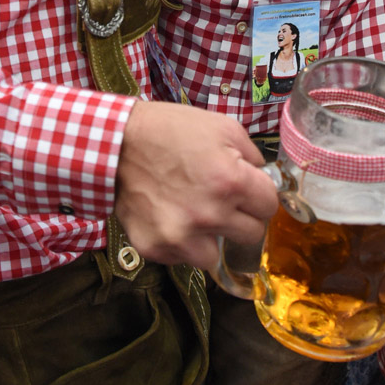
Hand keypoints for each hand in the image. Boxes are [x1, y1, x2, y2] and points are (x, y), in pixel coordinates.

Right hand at [115, 101, 277, 268]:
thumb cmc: (169, 130)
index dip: (259, 194)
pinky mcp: (156, 247)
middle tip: (221, 201)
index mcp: (231, 182)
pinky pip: (182, 258)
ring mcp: (181, 236)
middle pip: (252, 234)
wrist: (115, 143)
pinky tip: (169, 217)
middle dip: (241, 217)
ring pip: (216, 254)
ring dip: (210, 237)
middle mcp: (210, 215)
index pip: (270, 206)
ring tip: (192, 212)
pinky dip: (179, 242)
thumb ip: (251, 155)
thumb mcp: (221, 126)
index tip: (246, 189)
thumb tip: (262, 176)